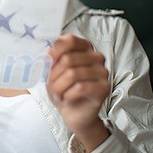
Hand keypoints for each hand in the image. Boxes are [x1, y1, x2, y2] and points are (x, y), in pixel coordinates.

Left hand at [47, 34, 110, 152]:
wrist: (73, 112)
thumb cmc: (63, 88)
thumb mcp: (52, 71)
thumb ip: (51, 59)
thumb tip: (50, 54)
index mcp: (84, 48)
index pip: (70, 40)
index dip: (55, 51)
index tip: (48, 63)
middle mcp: (96, 57)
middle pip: (68, 59)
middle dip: (54, 75)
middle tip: (52, 86)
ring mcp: (102, 72)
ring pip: (73, 74)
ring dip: (59, 87)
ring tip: (58, 94)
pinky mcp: (104, 87)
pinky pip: (81, 87)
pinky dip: (68, 95)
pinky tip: (66, 99)